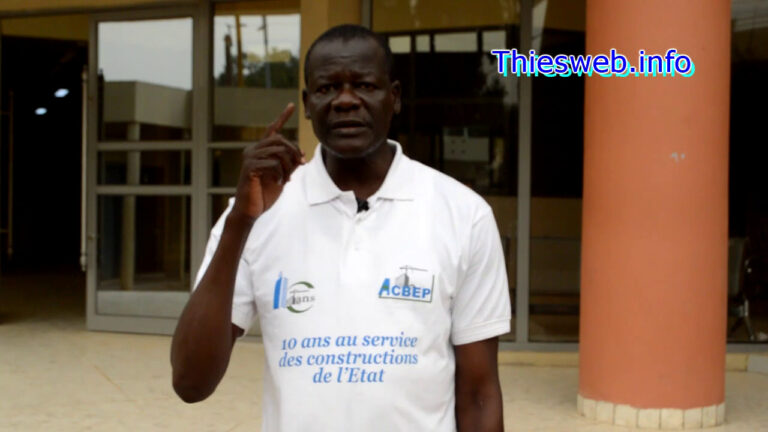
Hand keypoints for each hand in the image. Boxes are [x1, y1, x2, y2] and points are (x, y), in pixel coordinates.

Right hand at [231, 103, 303, 220]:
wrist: (251, 209)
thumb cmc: (265, 193)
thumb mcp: (282, 175)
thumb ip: (290, 163)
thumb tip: (302, 154)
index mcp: (260, 150)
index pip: (272, 130)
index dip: (282, 117)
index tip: (292, 105)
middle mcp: (253, 150)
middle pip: (280, 140)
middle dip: (294, 151)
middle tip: (301, 165)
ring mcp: (250, 158)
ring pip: (278, 151)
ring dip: (288, 166)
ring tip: (287, 178)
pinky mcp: (249, 168)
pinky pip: (272, 164)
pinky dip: (281, 174)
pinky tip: (280, 183)